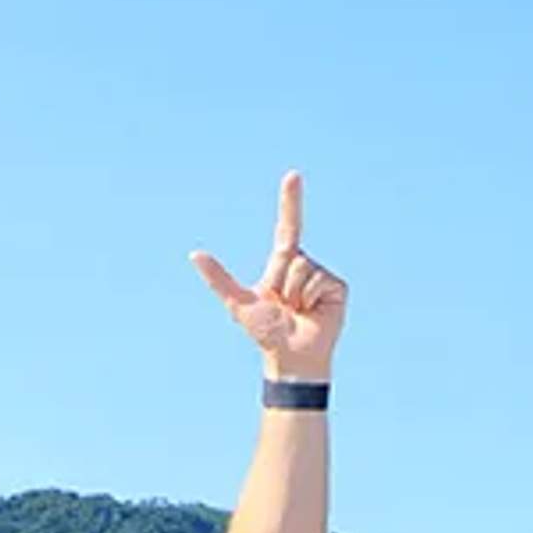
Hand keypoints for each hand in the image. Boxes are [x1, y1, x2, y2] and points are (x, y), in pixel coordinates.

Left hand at [191, 172, 347, 378]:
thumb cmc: (266, 333)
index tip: (294, 175)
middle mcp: (304, 265)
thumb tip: (195, 254)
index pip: (288, 226)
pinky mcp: (337, 287)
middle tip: (284, 305)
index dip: (291, 201)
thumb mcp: (238, 303)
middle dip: (280, 282)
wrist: (292, 356)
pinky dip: (309, 298)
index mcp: (283, 263)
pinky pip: (318, 280)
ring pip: (302, 268)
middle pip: (290, 255)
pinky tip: (313, 312)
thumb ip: (218, 278)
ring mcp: (322, 275)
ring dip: (294, 294)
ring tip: (297, 311)